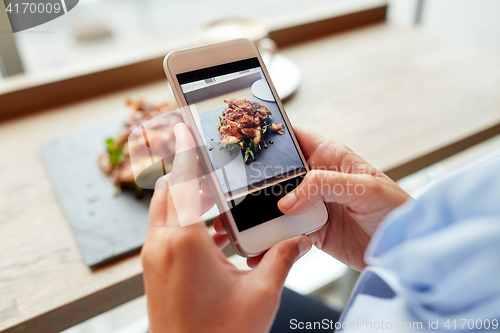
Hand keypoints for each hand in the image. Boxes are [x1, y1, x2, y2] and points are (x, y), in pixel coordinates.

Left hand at [141, 123, 312, 332]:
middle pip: (167, 190)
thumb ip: (282, 257)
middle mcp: (162, 245)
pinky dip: (181, 219)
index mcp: (185, 242)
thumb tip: (300, 237)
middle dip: (186, 171)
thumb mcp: (261, 293)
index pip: (183, 181)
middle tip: (208, 163)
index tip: (182, 127)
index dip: (185, 151)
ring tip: (213, 196)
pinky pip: (164, 230)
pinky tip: (209, 232)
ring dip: (184, 196)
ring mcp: (153, 258)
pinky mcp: (154, 270)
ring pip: (163, 210)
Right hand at [214, 127, 408, 270]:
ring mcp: (311, 205)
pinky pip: (284, 232)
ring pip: (275, 204)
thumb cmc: (396, 209)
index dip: (270, 136)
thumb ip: (325, 186)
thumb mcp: (365, 188)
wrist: (405, 250)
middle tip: (231, 190)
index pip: (293, 138)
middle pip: (277, 174)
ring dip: (257, 213)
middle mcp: (316, 179)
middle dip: (254, 181)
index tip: (244, 140)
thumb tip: (287, 200)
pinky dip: (269, 239)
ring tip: (237, 223)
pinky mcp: (310, 231)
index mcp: (330, 157)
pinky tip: (258, 246)